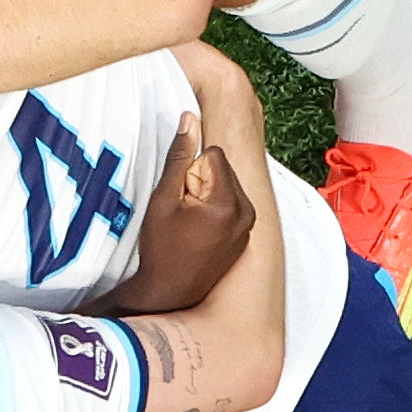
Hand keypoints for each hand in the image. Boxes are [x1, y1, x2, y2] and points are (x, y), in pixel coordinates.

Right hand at [103, 110, 253, 315]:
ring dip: (206, 196)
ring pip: (226, 186)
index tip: (179, 198)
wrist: (170, 292)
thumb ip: (179, 156)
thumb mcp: (163, 199)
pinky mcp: (246, 234)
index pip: (213, 154)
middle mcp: (247, 212)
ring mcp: (249, 226)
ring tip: (189, 225)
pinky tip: (198, 233)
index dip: (189, 170)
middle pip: (222, 169)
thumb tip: (190, 119)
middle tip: (182, 214)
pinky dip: (215, 211)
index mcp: (230, 202)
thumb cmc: (162, 250)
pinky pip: (231, 205)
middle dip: (199, 182)